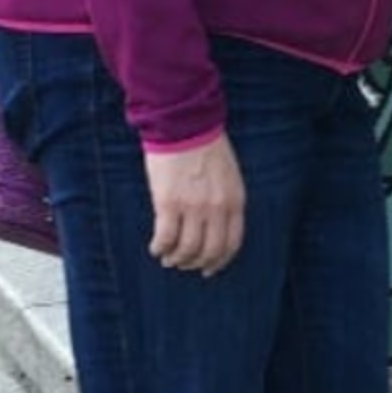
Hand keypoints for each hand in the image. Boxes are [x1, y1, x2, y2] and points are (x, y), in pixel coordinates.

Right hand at [144, 133, 245, 276]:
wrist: (184, 124)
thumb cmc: (206, 145)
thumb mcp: (228, 175)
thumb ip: (226, 201)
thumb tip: (215, 227)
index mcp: (234, 200)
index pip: (231, 244)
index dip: (219, 261)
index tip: (208, 268)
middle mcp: (216, 208)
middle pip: (209, 252)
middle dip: (196, 263)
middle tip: (184, 264)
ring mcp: (193, 208)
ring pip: (187, 250)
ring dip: (177, 259)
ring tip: (168, 257)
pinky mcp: (169, 204)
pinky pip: (165, 238)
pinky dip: (160, 248)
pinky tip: (156, 247)